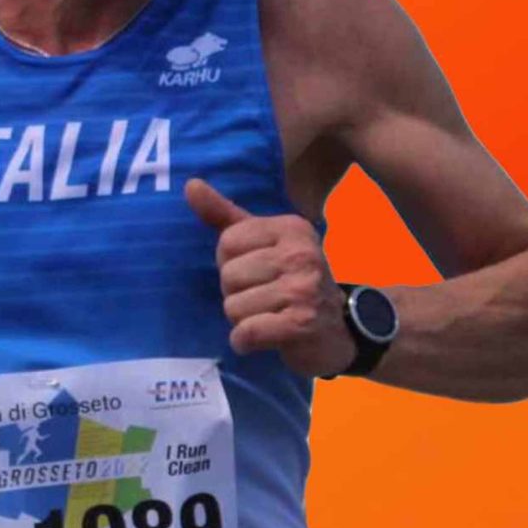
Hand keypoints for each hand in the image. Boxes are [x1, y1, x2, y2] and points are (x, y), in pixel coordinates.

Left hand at [185, 178, 355, 377]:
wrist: (336, 333)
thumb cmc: (290, 283)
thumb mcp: (261, 244)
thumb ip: (224, 215)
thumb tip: (191, 185)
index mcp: (290, 228)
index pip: (228, 242)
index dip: (231, 264)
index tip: (256, 274)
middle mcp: (301, 253)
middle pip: (229, 275)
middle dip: (237, 295)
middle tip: (264, 300)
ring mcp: (304, 288)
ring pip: (234, 306)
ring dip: (242, 321)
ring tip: (268, 318)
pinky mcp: (302, 323)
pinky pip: (248, 332)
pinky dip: (245, 342)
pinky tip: (262, 340)